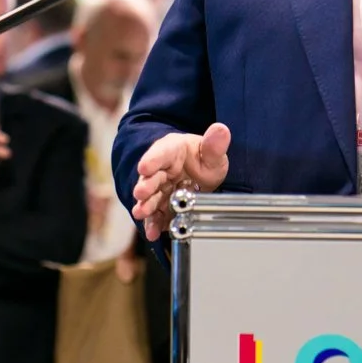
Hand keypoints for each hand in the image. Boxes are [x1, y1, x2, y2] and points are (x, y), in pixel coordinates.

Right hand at [132, 123, 230, 241]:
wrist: (202, 177)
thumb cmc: (204, 160)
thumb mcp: (213, 153)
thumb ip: (215, 145)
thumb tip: (221, 129)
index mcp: (172, 150)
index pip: (161, 152)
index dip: (153, 159)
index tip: (145, 166)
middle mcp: (162, 169)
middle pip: (152, 176)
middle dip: (146, 185)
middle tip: (140, 193)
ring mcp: (161, 188)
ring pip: (151, 197)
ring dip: (146, 206)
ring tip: (141, 213)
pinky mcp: (163, 206)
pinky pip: (157, 215)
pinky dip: (154, 224)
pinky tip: (152, 233)